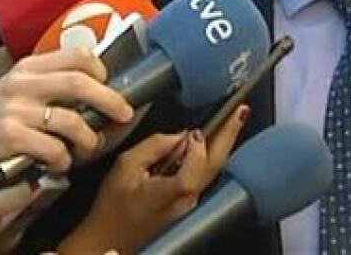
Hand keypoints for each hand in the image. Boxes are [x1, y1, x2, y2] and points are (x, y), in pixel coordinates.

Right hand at [0, 48, 133, 203]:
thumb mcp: (12, 91)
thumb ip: (45, 85)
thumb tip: (92, 88)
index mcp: (26, 68)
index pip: (75, 55)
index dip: (101, 69)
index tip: (110, 84)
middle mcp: (21, 83)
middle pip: (81, 82)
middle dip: (110, 100)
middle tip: (123, 114)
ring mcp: (14, 110)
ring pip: (72, 121)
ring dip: (89, 140)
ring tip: (87, 148)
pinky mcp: (9, 137)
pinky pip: (54, 149)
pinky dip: (64, 160)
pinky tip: (61, 164)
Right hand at [61, 105, 250, 254]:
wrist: (109, 239)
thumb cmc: (112, 207)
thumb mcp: (125, 167)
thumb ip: (154, 146)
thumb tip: (179, 135)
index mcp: (171, 192)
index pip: (197, 164)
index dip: (198, 145)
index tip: (194, 130)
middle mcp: (188, 200)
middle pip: (216, 164)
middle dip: (230, 135)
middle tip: (240, 112)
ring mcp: (191, 205)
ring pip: (213, 170)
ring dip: (223, 144)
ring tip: (232, 120)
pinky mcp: (189, 205)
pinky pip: (204, 176)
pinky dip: (210, 157)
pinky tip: (210, 142)